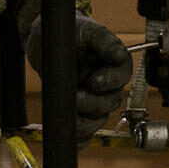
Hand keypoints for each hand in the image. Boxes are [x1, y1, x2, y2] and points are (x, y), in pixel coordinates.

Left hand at [23, 12, 135, 143]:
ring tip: (69, 115)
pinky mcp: (79, 113)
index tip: (93, 81)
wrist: (46, 42)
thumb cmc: (69, 33)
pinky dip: (79, 138)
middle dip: (94, 103)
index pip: (122, 76)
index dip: (111, 81)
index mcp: (113, 64)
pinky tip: (70, 136)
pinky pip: (85, 132)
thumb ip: (103, 38)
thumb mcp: (85, 28)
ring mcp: (92, 100)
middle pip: (110, 102)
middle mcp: (106, 85)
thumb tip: (119, 53)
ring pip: (98, 119)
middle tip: (76, 97)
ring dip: (86, 122)